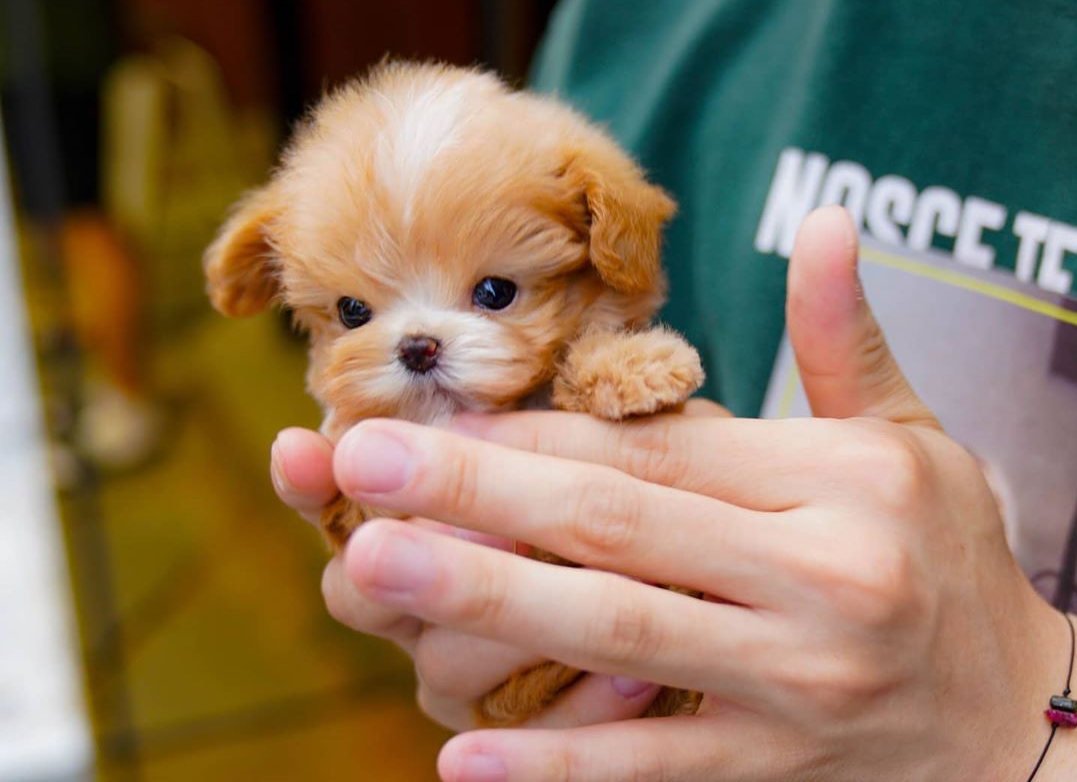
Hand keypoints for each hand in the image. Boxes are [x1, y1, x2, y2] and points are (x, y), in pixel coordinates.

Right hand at [269, 429, 665, 730]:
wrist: (711, 598)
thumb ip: (549, 433)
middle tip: (459, 530)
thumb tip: (483, 399)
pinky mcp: (523, 743)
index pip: (344, 499)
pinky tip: (634, 678)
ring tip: (590, 588)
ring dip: (506, 626)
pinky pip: (527, 745)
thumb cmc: (649, 500)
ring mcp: (464, 679)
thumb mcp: (609, 451)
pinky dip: (579, 711)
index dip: (312, 479)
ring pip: (439, 667)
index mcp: (426, 519)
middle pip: (359, 591)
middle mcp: (423, 602)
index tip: (299, 448)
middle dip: (403, 560)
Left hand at [329, 207, 1071, 780]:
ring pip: (618, 635)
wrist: (1029, 721)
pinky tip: (463, 753)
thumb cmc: (946, 554)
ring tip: (371, 571)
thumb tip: (828, 221)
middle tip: (360, 463)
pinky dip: (558, 766)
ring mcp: (797, 687)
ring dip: (486, 601)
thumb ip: (845, 336)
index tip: (433, 413)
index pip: (654, 447)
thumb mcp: (909, 436)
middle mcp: (817, 577)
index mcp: (835, 482)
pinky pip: (655, 771)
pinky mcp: (779, 776)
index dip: (535, 433)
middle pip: (617, 526)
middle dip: (476, 494)